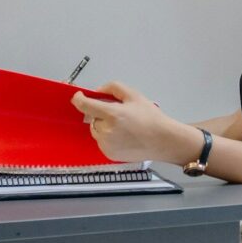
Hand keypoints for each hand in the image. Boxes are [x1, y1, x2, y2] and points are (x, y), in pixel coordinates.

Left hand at [70, 81, 195, 164]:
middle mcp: (107, 131)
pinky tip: (123, 136)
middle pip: (91, 117)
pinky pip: (101, 141)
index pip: (84, 105)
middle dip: (100, 113)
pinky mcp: (109, 154)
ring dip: (103, 125)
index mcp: (112, 114)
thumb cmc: (152, 119)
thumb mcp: (133, 95)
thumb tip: (98, 91)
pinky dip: (107, 137)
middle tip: (117, 113)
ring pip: (95, 130)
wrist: (163, 140)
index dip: (79, 98)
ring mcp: (107, 144)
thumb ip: (112, 88)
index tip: (79, 96)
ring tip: (122, 126)